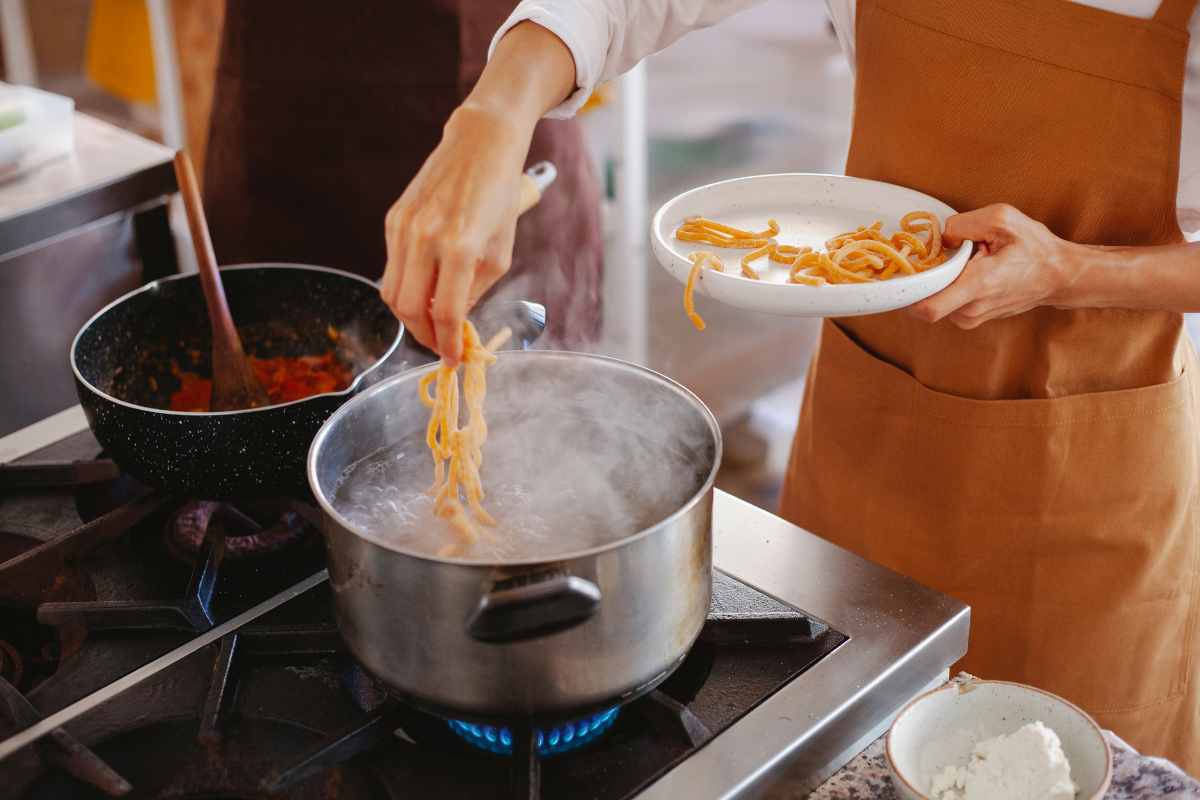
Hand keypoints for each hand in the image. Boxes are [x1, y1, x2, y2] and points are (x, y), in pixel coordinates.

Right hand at [380, 104, 530, 364]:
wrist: (479, 145)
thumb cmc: (500, 197)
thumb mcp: (501, 251)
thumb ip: (476, 290)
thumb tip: (456, 323)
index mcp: (461, 246)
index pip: (447, 312)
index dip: (449, 343)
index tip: (454, 359)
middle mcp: (426, 237)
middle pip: (409, 309)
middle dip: (424, 336)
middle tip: (441, 345)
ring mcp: (404, 227)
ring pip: (392, 293)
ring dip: (410, 316)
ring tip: (432, 322)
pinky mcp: (393, 219)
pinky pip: (392, 267)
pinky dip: (406, 287)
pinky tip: (426, 289)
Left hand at [908, 204, 1078, 328]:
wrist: (1058, 275)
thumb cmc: (1034, 246)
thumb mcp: (1002, 218)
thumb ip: (963, 223)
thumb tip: (940, 237)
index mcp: (976, 286)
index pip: (926, 309)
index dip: (906, 292)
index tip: (904, 273)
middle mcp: (969, 310)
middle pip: (923, 300)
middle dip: (926, 277)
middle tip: (942, 256)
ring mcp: (970, 318)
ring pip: (934, 299)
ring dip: (941, 281)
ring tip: (968, 263)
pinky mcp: (970, 319)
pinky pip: (945, 302)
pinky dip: (949, 286)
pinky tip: (969, 271)